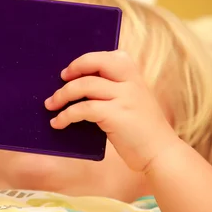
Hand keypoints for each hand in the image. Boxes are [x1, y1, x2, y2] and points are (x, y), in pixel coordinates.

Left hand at [44, 50, 178, 171]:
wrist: (161, 154)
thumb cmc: (141, 130)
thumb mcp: (132, 102)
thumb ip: (113, 91)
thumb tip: (77, 87)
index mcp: (134, 76)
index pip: (108, 57)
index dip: (85, 61)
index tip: (70, 72)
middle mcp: (131, 82)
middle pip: (96, 62)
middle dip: (74, 68)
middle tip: (60, 80)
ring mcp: (125, 97)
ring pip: (84, 85)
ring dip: (62, 95)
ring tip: (50, 105)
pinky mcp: (116, 116)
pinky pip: (83, 109)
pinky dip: (66, 115)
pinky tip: (58, 123)